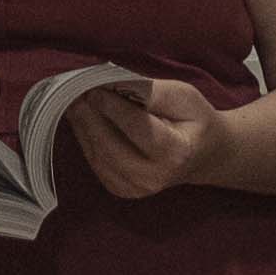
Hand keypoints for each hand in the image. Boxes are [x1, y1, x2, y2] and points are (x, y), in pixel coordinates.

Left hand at [74, 76, 223, 202]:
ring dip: (83, 128)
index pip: (139, 130)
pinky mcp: (122, 189)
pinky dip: (86, 139)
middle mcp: (155, 177)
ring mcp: (137, 188)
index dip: (114, 109)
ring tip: (73, 102)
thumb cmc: (193, 120)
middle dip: (90, 118)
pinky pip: (96, 163)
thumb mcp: (184, 96)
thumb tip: (116, 84)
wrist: (201, 155)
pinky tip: (81, 119)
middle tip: (74, 92)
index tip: (94, 89)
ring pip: (99, 156)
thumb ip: (153, 92)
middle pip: (112, 147)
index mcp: (177, 153)